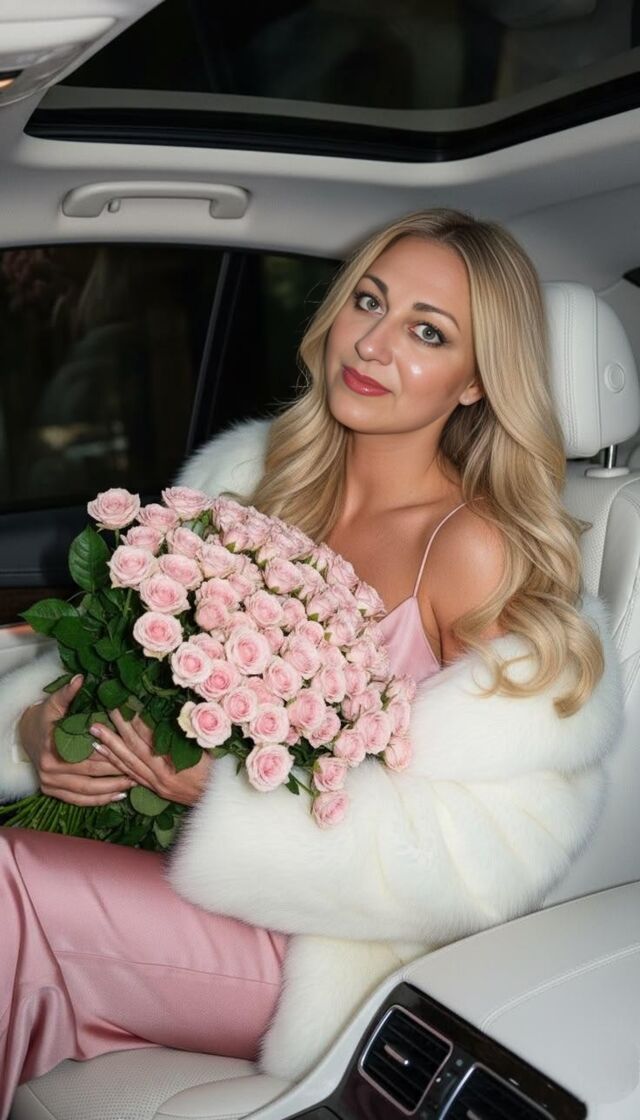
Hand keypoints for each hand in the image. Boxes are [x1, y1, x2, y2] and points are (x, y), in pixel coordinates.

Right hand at [17, 675, 136, 805]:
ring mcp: (49, 783)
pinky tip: (118, 796)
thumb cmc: (45, 717)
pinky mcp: (51, 792)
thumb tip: (80, 678)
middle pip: (90, 773)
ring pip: (86, 791)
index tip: (131, 751)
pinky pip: (78, 801)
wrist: (25, 735)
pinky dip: (99, 800)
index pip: (86, 752)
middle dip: (116, 771)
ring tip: (134, 783)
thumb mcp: (54, 704)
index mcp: (51, 746)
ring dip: (112, 789)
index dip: (110, 752)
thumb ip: (67, 693)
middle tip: (140, 769)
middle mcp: (48, 768)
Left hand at [89, 710, 212, 807]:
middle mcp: (163, 775)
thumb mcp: (211, 751)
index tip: (126, 703)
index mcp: (177, 763)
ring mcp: (158, 784)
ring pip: (129, 764)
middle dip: (118, 729)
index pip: (151, 737)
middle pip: (135, 748)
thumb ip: (193, 735)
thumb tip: (177, 713)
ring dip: (110, 747)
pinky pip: (132, 776)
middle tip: (103, 712)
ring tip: (94, 733)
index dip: (137, 720)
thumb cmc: (222, 774)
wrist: (224, 804)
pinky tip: (105, 755)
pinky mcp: (157, 790)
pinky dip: (117, 764)